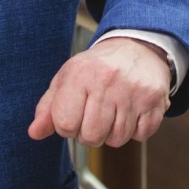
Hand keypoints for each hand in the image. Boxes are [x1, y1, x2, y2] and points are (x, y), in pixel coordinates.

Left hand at [28, 37, 170, 147]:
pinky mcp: (155, 102)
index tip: (72, 116)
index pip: (65, 123)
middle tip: (92, 116)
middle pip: (91, 136)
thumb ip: (47, 107)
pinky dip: (134, 131)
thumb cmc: (95, 68)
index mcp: (79, 75)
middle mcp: (107, 82)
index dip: (66, 127)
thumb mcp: (66, 79)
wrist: (136, 48)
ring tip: (111, 112)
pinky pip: (140, 136)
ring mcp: (133, 93)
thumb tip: (33, 132)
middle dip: (88, 133)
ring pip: (116, 139)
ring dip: (111, 133)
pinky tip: (129, 112)